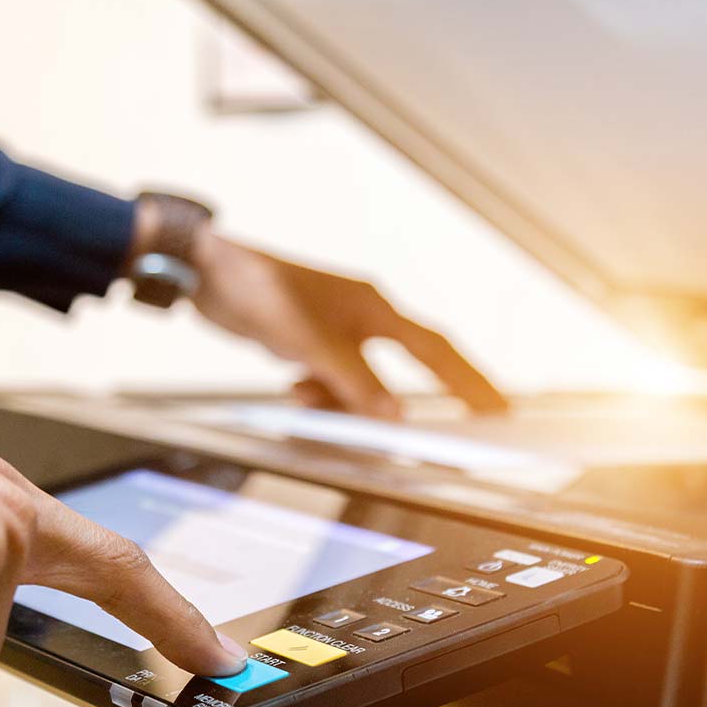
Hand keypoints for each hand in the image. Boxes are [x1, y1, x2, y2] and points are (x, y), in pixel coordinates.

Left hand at [190, 235, 508, 417]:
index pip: (435, 351)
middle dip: (408, 402)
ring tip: (309, 397)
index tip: (498, 406)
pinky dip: (319, 391)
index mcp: (374, 308)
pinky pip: (330, 378)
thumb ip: (355, 383)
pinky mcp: (309, 339)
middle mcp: (363, 317)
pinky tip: (296, 387)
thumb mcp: (310, 345)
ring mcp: (336, 328)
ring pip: (359, 381)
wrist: (207, 272)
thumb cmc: (260, 290)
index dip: (469, 380)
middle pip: (406, 368)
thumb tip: (395, 419)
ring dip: (342, 399)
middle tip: (441, 433)